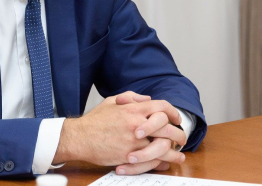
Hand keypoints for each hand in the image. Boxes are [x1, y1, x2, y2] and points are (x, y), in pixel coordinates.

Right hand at [53, 91, 183, 168]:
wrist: (80, 137)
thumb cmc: (95, 120)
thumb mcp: (112, 101)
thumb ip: (131, 97)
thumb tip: (148, 99)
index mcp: (133, 109)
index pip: (162, 107)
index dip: (173, 112)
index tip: (176, 119)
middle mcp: (137, 124)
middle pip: (168, 128)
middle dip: (179, 134)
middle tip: (181, 138)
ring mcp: (135, 142)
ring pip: (164, 147)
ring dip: (174, 152)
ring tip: (179, 154)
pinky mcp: (130, 156)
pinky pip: (152, 161)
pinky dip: (162, 162)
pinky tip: (165, 162)